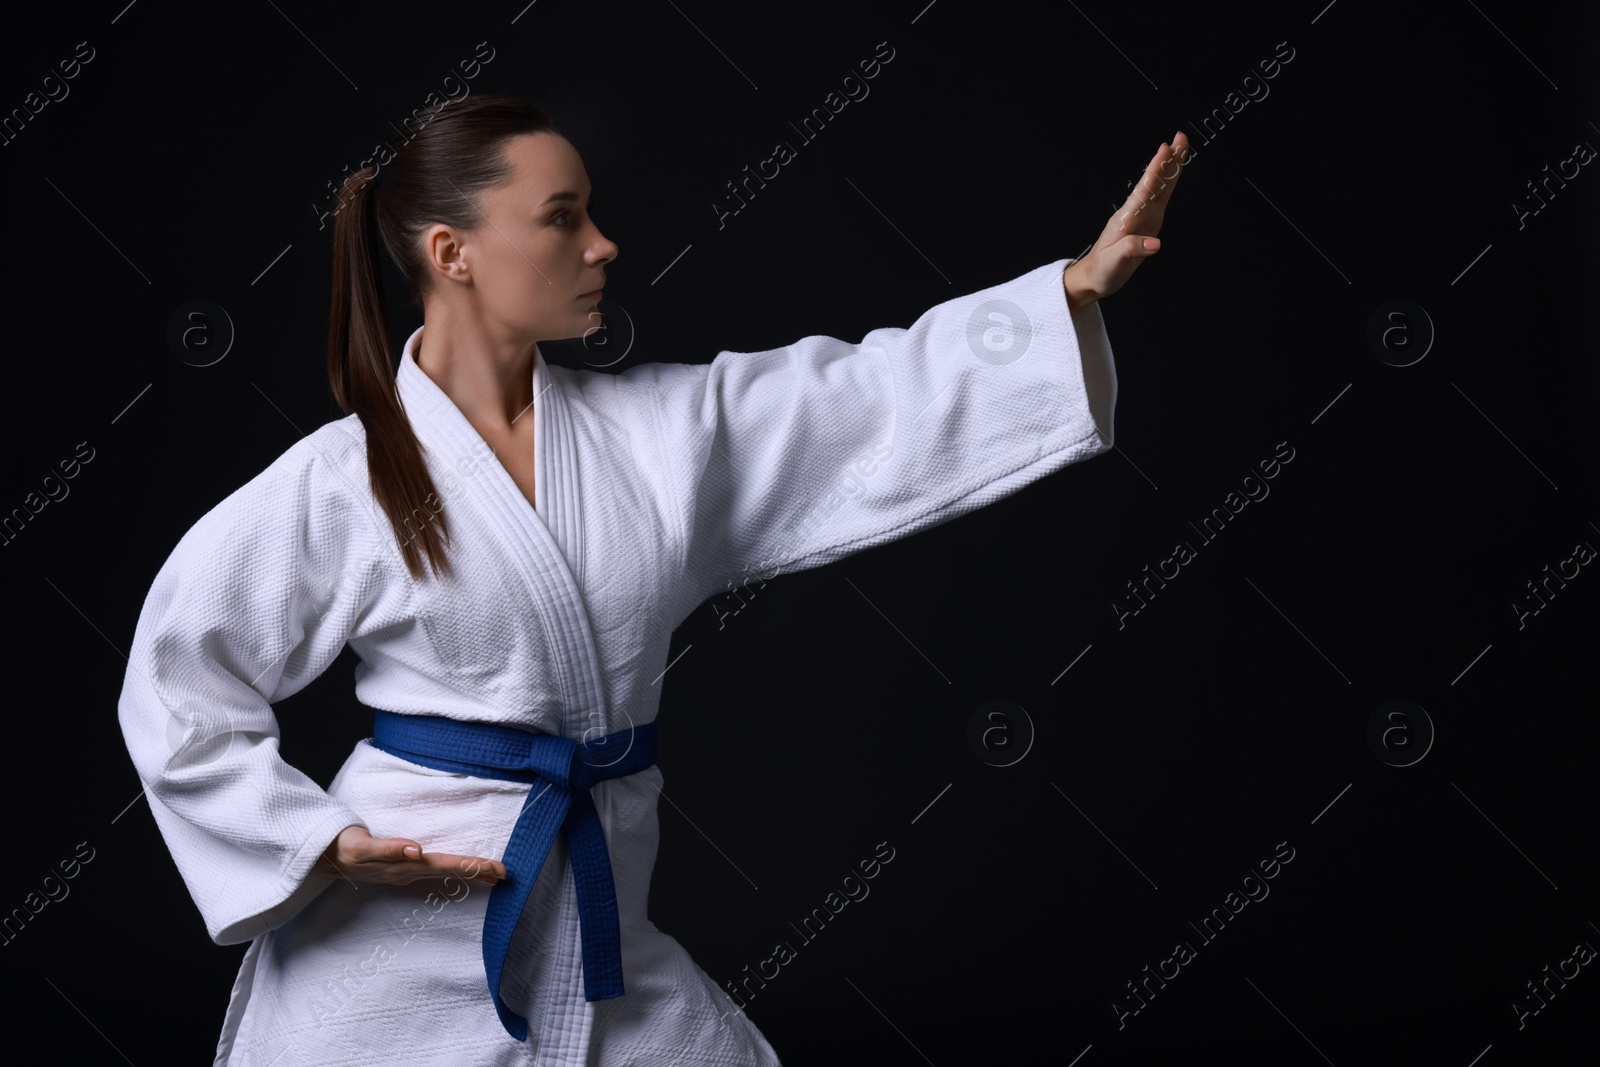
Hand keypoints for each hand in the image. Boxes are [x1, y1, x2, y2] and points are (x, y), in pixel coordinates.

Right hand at [310, 824, 506, 886]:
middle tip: (507, 874)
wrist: (322, 856)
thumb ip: (389, 848)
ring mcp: (405, 872)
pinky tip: (461, 871)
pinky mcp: (401, 868)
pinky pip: (434, 870)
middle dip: (479, 872)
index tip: (498, 869)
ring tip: (493, 874)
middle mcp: (408, 871)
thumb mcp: (362, 846)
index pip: (447, 865)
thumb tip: (417, 849)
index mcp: (405, 866)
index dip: (473, 866)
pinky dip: (452, 870)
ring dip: (468, 873)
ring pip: (444, 872)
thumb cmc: (343, 846)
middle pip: (451, 871)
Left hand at [1063, 131, 1188, 310]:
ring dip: (1171, 167)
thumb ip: (1133, 249)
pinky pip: (1161, 199)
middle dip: (1168, 160)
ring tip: (1181, 147)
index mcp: (1127, 218)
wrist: (1094, 277)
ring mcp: (1142, 216)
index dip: (1155, 170)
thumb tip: (1156, 243)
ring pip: (1160, 187)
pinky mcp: (1148, 223)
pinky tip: (1175, 173)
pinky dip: (1170, 184)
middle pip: (1155, 181)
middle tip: (1180, 137)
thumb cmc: (1101, 270)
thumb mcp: (1114, 262)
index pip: (1144, 189)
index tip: (1165, 149)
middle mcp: (1135, 212)